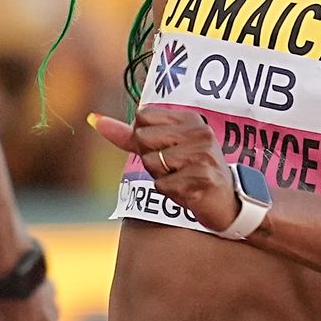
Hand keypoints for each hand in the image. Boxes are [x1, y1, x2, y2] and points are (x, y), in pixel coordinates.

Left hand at [93, 107, 239, 231]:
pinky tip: (188, 192)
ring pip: (151, 164)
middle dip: (151, 160)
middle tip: (176, 168)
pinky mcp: (202, 179)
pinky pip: (162, 186)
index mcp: (190, 118)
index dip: (144, 139)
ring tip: (183, 179)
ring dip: (162, 178)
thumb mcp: (165, 147)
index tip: (167, 149)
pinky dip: (170, 194)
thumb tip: (93, 119)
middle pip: (143, 139)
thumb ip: (128, 134)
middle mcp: (199, 132)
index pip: (142, 117)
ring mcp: (202, 155)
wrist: (227, 202)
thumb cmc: (190, 171)